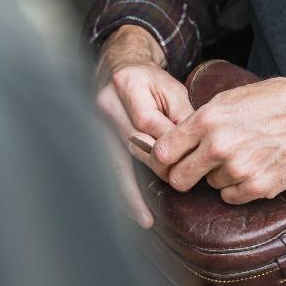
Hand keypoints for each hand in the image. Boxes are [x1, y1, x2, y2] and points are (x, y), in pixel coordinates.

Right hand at [93, 25, 191, 226]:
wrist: (119, 67)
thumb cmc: (150, 79)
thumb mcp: (172, 88)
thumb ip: (182, 116)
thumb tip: (192, 147)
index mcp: (127, 85)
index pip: (148, 122)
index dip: (168, 143)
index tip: (188, 157)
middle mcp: (106, 104)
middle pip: (131, 146)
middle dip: (155, 168)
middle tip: (178, 186)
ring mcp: (94, 122)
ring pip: (114, 162)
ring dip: (131, 191)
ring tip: (144, 218)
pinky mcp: (93, 137)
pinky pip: (108, 168)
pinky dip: (120, 189)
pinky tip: (130, 209)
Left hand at [145, 73, 285, 204]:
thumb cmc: (273, 100)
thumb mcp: (229, 99)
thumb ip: (200, 121)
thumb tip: (175, 140)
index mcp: (207, 120)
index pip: (163, 152)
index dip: (164, 160)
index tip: (170, 161)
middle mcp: (218, 145)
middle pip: (179, 178)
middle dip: (185, 175)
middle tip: (197, 170)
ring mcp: (238, 168)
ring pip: (210, 185)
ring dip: (220, 176)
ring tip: (243, 155)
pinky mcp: (257, 186)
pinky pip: (231, 197)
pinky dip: (238, 187)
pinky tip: (254, 167)